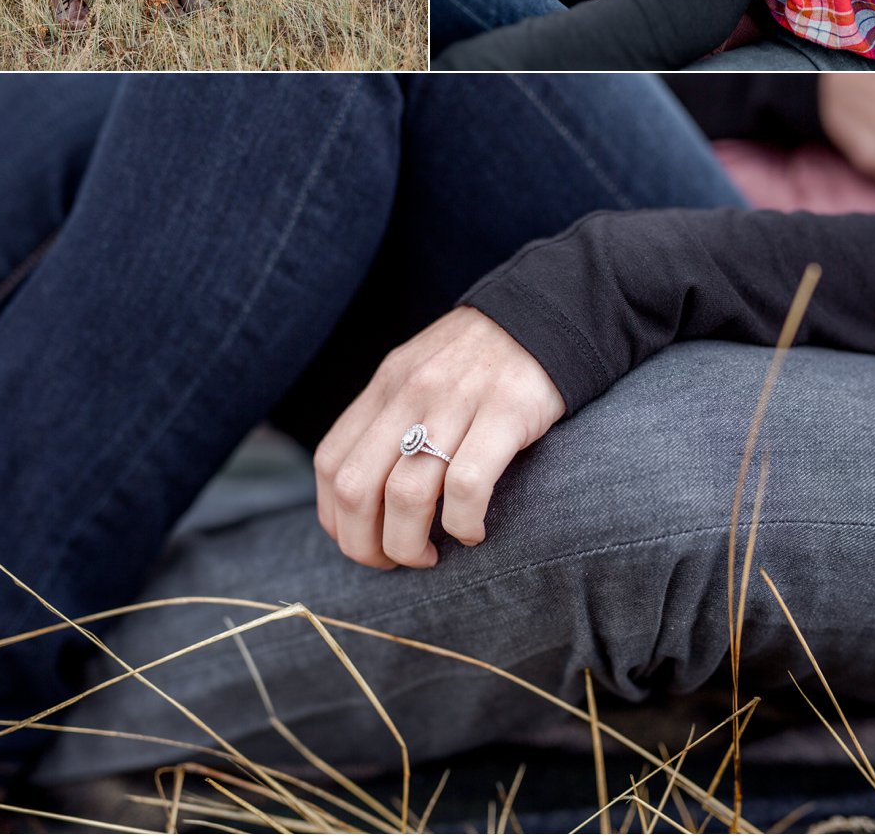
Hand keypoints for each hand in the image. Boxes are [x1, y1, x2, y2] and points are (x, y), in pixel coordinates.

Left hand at [313, 306, 564, 569]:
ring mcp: (456, 401)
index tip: (364, 542)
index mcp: (386, 385)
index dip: (337, 519)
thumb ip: (389, 422)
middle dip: (366, 545)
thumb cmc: (478, 361)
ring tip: (432, 553)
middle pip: (357, 488)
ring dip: (410, 545)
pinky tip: (474, 531)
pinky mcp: (505, 412)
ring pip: (406, 496)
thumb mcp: (418, 374)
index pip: (331, 463)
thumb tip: (363, 498)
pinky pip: (467, 487)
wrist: (543, 314)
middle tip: (394, 560)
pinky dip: (463, 525)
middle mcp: (411, 392)